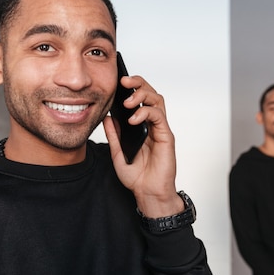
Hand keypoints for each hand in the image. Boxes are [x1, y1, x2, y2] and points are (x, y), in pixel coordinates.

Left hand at [103, 75, 182, 217]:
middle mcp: (153, 124)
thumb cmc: (137, 176)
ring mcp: (160, 129)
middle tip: (124, 81)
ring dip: (143, 95)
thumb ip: (113, 134)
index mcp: (142, 126)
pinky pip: (159, 116)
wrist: (147, 193)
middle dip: (138, 84)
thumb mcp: (117, 152)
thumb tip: (107, 116)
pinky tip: (133, 119)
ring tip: (128, 101)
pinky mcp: (166, 136)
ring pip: (157, 100)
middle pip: (151, 94)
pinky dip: (145, 113)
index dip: (132, 87)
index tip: (118, 81)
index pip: (140, 99)